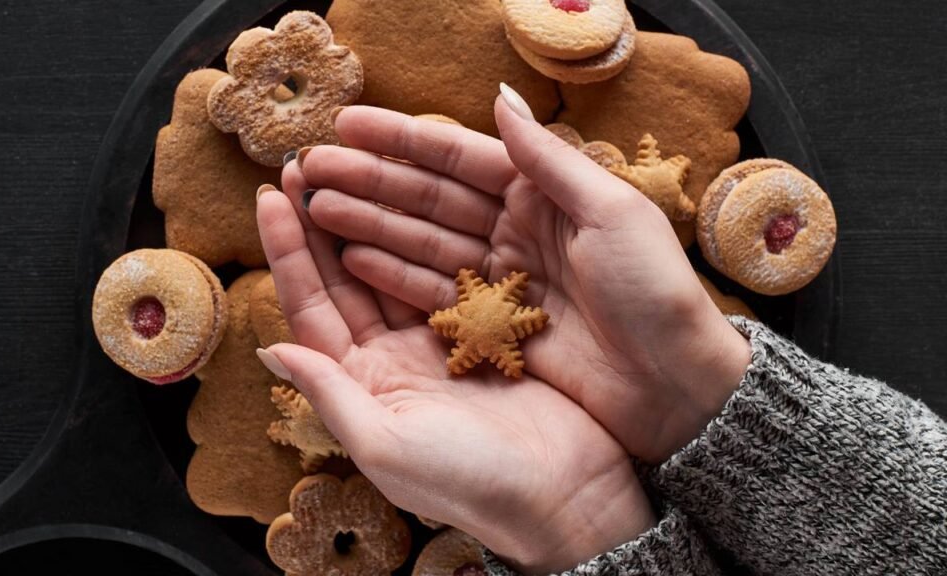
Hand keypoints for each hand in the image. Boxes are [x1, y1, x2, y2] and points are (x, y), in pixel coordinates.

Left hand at [255, 166, 654, 573]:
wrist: (563, 494)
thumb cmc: (471, 482)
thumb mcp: (388, 446)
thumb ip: (331, 396)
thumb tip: (272, 349)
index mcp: (361, 385)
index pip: (311, 308)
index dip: (288, 253)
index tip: (272, 198)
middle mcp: (391, 360)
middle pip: (344, 279)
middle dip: (321, 222)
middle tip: (306, 163)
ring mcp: (436, 341)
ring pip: (390, 267)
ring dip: (369, 217)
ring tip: (349, 167)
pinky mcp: (481, 330)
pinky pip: (442, 272)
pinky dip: (425, 234)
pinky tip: (415, 196)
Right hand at [292, 90, 749, 463]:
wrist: (675, 385)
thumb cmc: (654, 292)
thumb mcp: (611, 212)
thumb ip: (548, 158)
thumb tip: (499, 96)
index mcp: (545, 193)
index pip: (458, 157)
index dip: (401, 140)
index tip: (347, 126)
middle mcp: (515, 228)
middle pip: (428, 197)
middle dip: (369, 181)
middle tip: (310, 169)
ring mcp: (499, 277)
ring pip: (421, 241)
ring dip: (369, 224)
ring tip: (315, 209)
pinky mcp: (490, 323)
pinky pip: (432, 291)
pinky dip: (392, 274)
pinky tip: (352, 259)